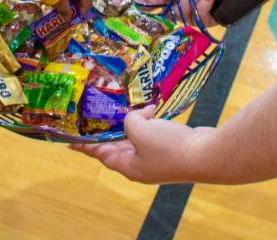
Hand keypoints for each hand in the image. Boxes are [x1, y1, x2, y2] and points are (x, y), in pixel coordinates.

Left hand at [70, 105, 214, 183]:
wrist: (206, 154)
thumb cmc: (169, 147)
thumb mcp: (140, 130)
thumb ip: (129, 121)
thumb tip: (136, 116)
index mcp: (129, 167)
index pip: (101, 154)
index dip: (86, 146)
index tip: (71, 142)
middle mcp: (140, 165)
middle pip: (117, 146)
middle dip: (108, 131)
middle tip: (96, 117)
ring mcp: (156, 158)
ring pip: (136, 139)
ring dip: (131, 124)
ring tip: (123, 108)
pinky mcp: (169, 149)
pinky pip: (152, 134)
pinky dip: (148, 122)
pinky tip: (150, 110)